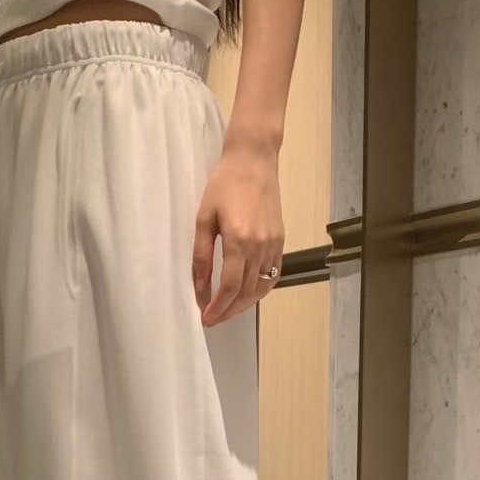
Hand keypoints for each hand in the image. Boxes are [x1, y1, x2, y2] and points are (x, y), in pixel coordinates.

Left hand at [191, 139, 283, 326]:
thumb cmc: (223, 185)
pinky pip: (273, 275)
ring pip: (261, 288)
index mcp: (239, 241)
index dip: (217, 308)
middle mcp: (260, 247)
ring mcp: (274, 245)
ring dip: (243, 305)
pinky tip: (246, 295)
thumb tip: (199, 288)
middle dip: (228, 311)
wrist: (254, 160)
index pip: (229, 288)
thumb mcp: (204, 219)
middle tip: (212, 319)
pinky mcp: (280, 240)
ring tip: (227, 310)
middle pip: (246, 293)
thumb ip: (200, 256)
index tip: (205, 319)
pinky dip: (259, 290)